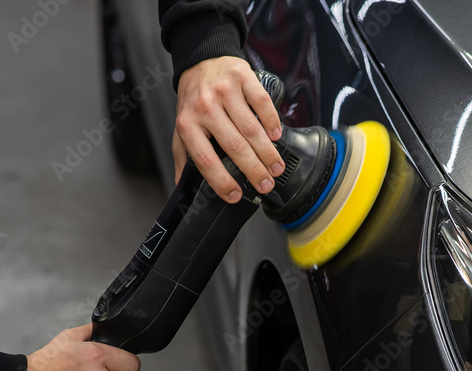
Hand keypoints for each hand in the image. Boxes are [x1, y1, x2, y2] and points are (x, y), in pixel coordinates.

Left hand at [173, 56, 283, 202]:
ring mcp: (224, 90)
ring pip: (251, 129)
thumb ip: (183, 158)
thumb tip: (183, 188)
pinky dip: (271, 122)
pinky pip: (261, 103)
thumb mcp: (182, 128)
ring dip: (267, 152)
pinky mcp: (242, 77)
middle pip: (234, 146)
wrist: (201, 60)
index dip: (222, 181)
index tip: (236, 196)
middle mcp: (205, 106)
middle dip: (254, 171)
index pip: (205, 160)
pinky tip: (275, 136)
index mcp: (188, 124)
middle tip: (266, 185)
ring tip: (276, 168)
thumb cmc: (194, 101)